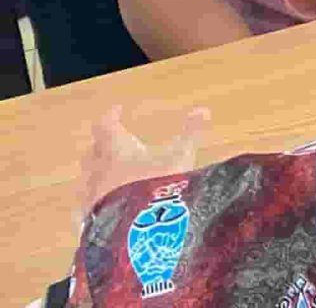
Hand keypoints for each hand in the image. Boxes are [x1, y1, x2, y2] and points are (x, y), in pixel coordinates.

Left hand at [80, 104, 209, 214]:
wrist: (138, 231)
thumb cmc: (158, 186)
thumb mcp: (181, 156)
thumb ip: (190, 133)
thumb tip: (203, 109)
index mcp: (116, 150)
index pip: (106, 126)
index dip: (111, 116)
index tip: (118, 110)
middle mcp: (97, 171)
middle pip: (91, 153)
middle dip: (100, 147)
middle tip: (111, 145)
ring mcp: (90, 198)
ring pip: (86, 181)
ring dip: (95, 175)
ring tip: (106, 177)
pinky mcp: (88, 221)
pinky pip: (86, 207)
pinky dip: (94, 202)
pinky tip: (102, 208)